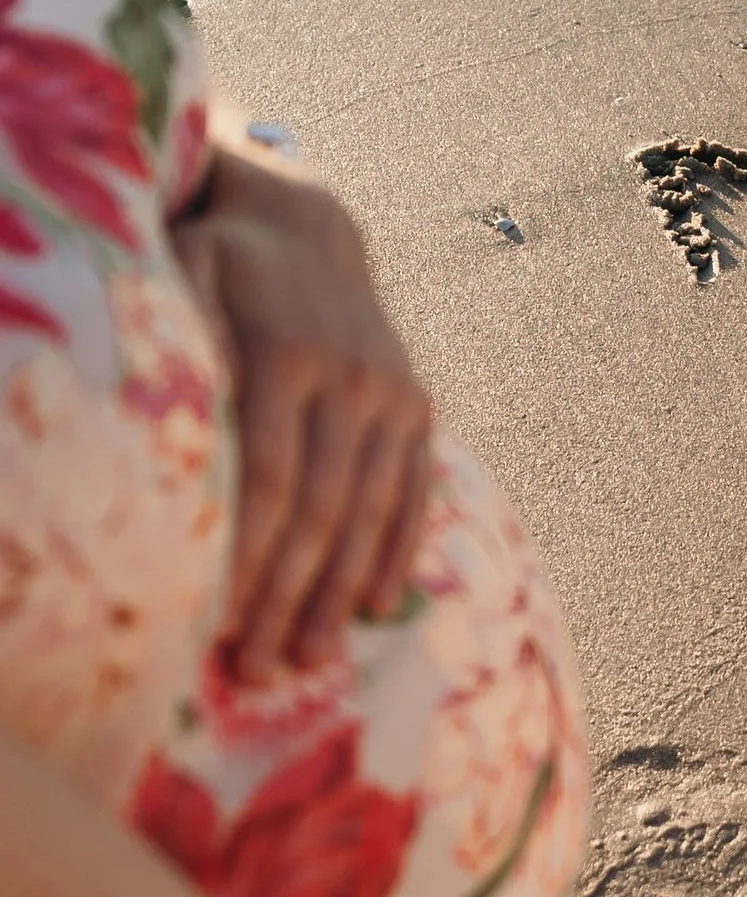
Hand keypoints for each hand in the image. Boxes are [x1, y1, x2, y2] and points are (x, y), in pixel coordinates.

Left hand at [171, 130, 434, 683]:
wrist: (307, 226)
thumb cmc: (220, 267)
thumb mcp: (185, 276)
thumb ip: (187, 341)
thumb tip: (177, 421)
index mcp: (288, 354)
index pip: (270, 477)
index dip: (249, 557)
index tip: (219, 625)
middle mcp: (353, 376)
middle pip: (323, 508)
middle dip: (289, 596)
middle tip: (257, 671)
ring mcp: (393, 392)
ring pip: (373, 509)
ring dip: (340, 592)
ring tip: (306, 660)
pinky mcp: (418, 404)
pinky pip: (414, 489)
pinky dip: (396, 550)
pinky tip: (373, 607)